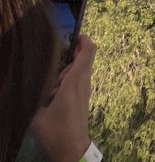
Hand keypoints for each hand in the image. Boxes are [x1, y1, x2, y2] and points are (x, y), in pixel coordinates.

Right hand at [32, 34, 95, 161]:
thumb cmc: (57, 131)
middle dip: (72, 53)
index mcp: (75, 81)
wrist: (72, 151)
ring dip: (69, 68)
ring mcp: (86, 90)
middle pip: (86, 56)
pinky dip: (70, 78)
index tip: (73, 35)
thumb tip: (35, 82)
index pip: (88, 51)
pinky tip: (55, 92)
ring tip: (53, 83)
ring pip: (82, 68)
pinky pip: (80, 79)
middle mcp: (84, 82)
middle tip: (55, 64)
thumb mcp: (39, 113)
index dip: (83, 39)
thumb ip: (38, 94)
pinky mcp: (84, 98)